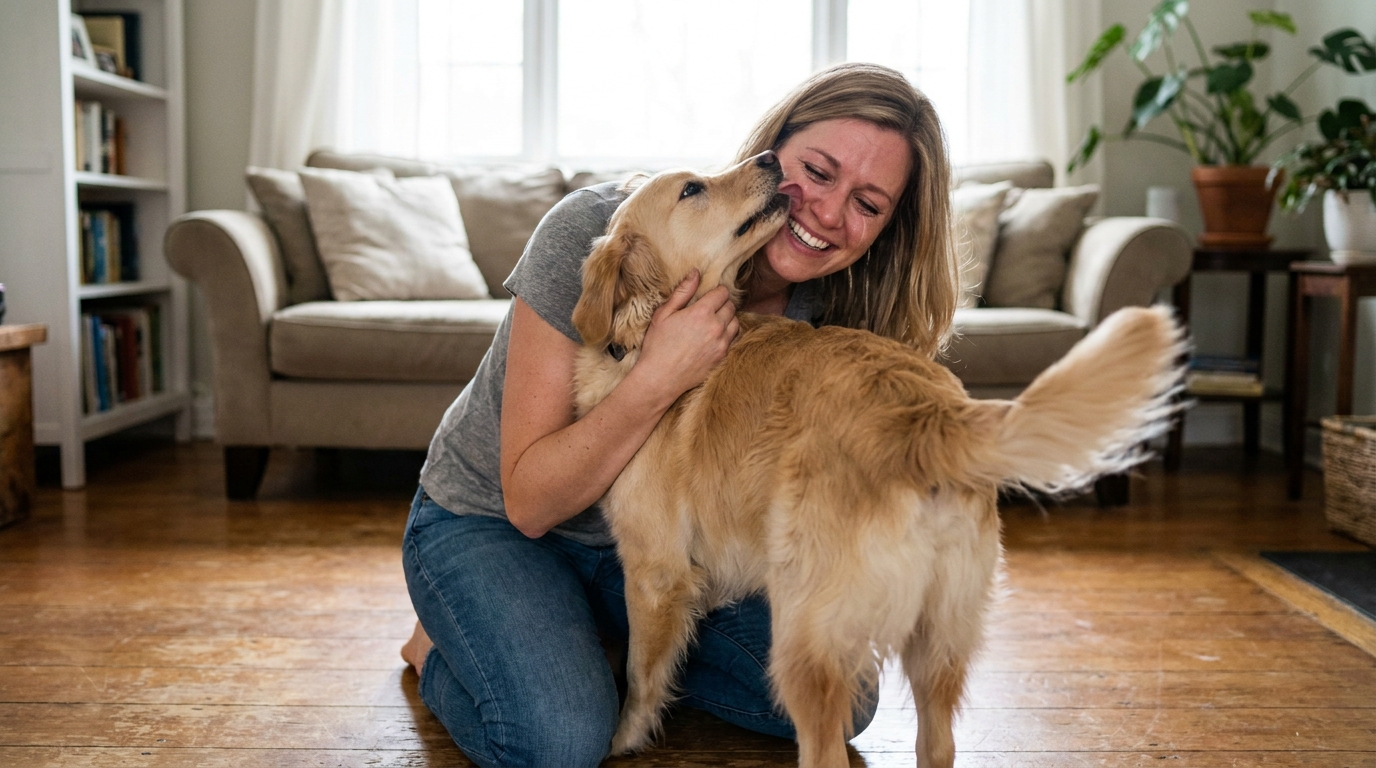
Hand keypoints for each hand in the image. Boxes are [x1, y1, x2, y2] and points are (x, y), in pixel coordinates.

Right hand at [635, 270, 738, 401]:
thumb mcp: (663, 314)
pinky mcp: (723, 357)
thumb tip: (696, 273)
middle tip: (710, 308)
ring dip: (727, 319)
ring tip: (714, 322)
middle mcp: (716, 327)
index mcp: (701, 313)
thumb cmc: (657, 345)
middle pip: (731, 306)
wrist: (660, 378)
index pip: (722, 293)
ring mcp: (722, 344)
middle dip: (722, 304)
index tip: (709, 295)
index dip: (716, 291)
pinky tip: (715, 337)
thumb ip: (682, 292)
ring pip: (735, 323)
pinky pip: (734, 340)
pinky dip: (728, 335)